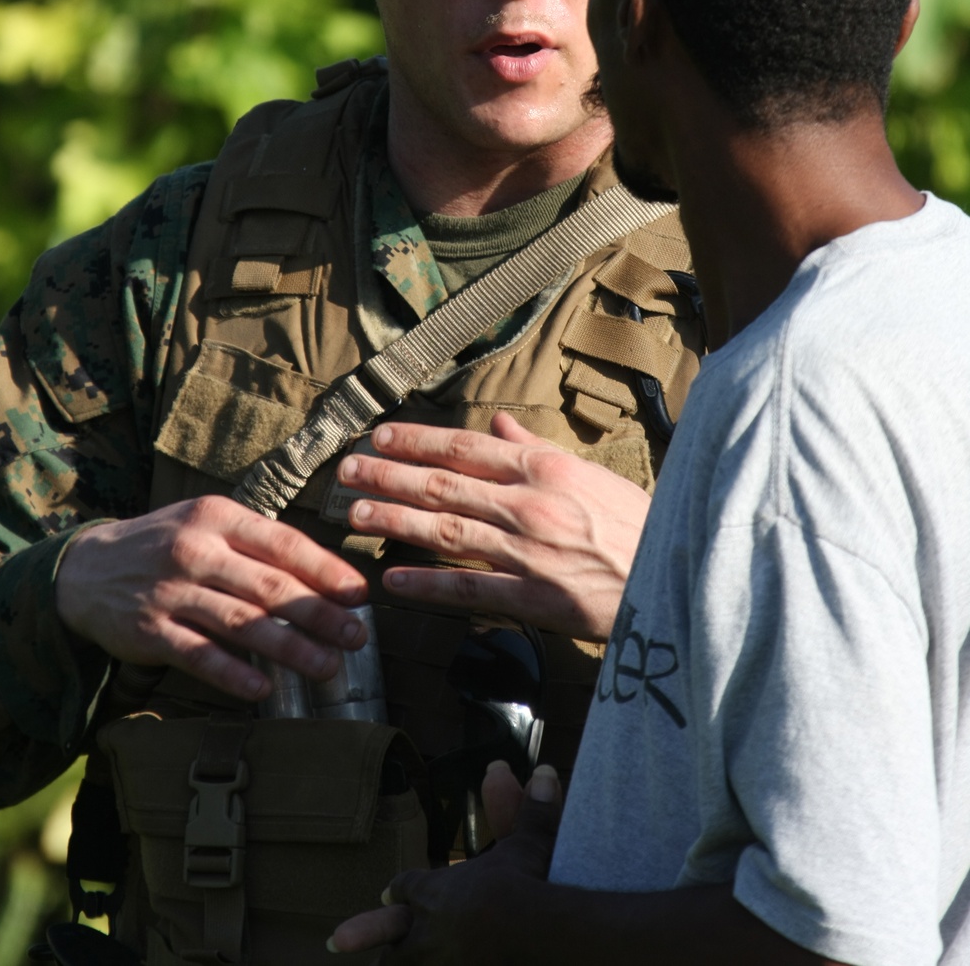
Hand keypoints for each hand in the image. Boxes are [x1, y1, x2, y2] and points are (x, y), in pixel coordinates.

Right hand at [55, 496, 368, 701]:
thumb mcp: (208, 523)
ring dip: (289, 648)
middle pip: (269, 586)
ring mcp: (171, 592)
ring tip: (327, 667)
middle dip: (320, 614)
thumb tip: (325, 574)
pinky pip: (198, 656)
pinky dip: (232, 673)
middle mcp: (195, 550)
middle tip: (357, 635)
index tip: (359, 594)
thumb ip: (258, 543)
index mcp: (218, 517)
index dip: (326, 571)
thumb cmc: (166, 544)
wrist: (87, 570)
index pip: (284, 544)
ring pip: (240, 623)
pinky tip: (263, 689)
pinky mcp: (149, 630)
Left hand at [329, 763, 561, 962]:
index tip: (386, 893)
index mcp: (436, 891)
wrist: (533, 934)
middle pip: (391, 931)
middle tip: (344, 940)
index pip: (407, 887)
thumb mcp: (529, 844)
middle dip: (376, 932)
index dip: (400, 890)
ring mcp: (433, 963)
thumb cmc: (526, 883)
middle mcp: (426, 929)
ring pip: (397, 963)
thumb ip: (530, 811)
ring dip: (393, 960)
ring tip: (384, 963)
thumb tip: (547, 770)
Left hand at [337, 412, 649, 638]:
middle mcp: (529, 505)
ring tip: (356, 517)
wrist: (677, 573)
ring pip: (448, 532)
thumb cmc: (634, 521)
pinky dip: (429, 585)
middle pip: (444, 486)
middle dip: (390, 476)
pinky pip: (471, 589)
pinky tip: (395, 582)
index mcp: (543, 469)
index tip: (379, 437)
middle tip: (347, 472)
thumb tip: (496, 425)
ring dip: (396, 522)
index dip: (417, 441)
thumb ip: (534, 449)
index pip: (465, 448)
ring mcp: (529, 552)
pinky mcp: (535, 598)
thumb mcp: (587, 472)